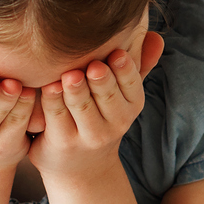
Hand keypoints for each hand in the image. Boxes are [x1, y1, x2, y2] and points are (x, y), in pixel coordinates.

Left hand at [28, 33, 165, 182]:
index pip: (132, 85)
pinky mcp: (62, 142)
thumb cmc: (101, 117)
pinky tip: (47, 86)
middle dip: (101, 81)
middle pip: (107, 97)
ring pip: (81, 108)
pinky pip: (56, 116)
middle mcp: (115, 124)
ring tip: (70, 76)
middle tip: (94, 66)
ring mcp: (88, 136)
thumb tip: (156, 36)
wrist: (81, 167)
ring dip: (76, 91)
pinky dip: (51, 100)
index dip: (125, 70)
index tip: (117, 54)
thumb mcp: (122, 95)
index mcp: (131, 106)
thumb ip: (138, 65)